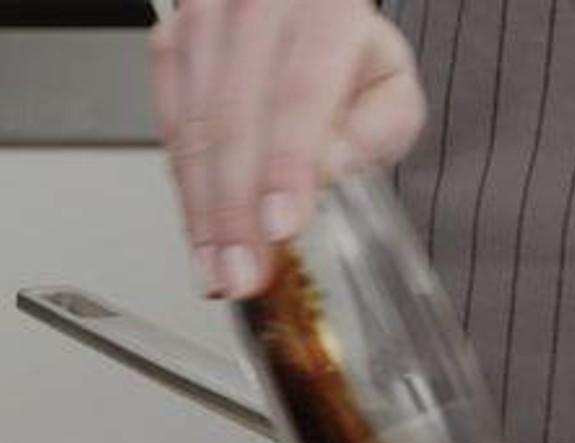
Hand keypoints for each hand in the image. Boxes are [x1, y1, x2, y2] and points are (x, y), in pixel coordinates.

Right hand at [149, 0, 426, 299]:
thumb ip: (376, 129)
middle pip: (236, 115)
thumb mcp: (393, 90)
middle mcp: (255, 5)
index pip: (299, 93)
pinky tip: (202, 238)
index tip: (280, 226)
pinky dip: (186, 190)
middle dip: (236, 209)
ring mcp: (204, 21)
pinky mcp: (171, 45)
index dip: (285, 166)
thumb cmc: (355, 62)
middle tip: (244, 271)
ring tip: (220, 271)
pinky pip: (169, 125)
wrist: (310, 23)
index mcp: (322, 7)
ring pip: (194, 125)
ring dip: (204, 211)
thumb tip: (330, 166)